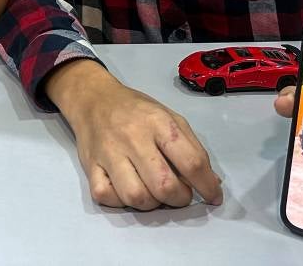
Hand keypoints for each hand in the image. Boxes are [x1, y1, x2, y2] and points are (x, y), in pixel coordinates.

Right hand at [47, 60, 222, 210]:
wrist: (95, 99)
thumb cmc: (137, 110)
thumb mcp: (170, 117)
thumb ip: (193, 148)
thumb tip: (213, 182)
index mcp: (159, 123)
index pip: (191, 161)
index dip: (207, 185)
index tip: (213, 197)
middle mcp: (134, 138)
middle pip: (164, 185)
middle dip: (179, 199)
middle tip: (179, 194)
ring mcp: (109, 153)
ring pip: (135, 197)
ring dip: (151, 204)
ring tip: (154, 193)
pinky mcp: (90, 166)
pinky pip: (106, 197)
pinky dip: (120, 201)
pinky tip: (128, 190)